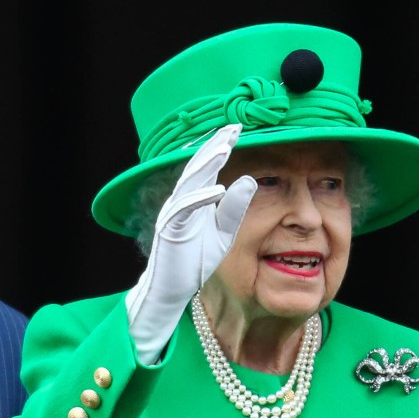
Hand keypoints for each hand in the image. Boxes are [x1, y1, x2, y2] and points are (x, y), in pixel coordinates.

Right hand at [124, 124, 256, 363]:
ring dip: (206, 164)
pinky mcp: (169, 229)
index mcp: (195, 199)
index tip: (239, 129)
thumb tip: (249, 179)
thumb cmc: (194, 262)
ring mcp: (173, 213)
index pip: (209, 167)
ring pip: (189, 182)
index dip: (221, 147)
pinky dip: (200, 198)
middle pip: (197, 167)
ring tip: (225, 147)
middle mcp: (181, 201)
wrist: (171, 290)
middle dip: (214, 146)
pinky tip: (217, 188)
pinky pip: (185, 209)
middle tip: (233, 127)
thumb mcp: (224, 234)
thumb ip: (234, 209)